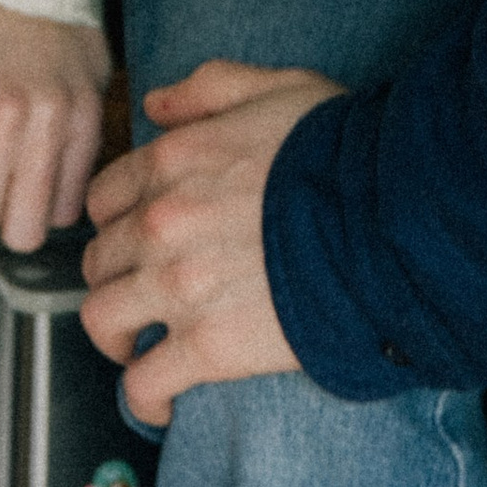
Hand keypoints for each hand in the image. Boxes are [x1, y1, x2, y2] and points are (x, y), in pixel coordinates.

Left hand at [79, 60, 340, 425]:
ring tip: (140, 348)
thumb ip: (208, 89)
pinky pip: (144, 383)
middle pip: (100, 261)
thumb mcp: (275, 88)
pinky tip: (163, 399)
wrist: (386, 215)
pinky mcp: (208, 346)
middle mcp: (161, 223)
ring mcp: (178, 286)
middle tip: (142, 294)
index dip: (117, 221)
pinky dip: (145, 396)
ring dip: (117, 337)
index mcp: (172, 162)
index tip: (136, 240)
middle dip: (116, 277)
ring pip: (103, 320)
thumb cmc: (338, 150)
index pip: (104, 198)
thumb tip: (157, 104)